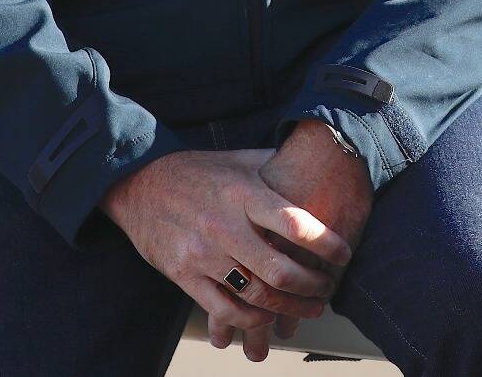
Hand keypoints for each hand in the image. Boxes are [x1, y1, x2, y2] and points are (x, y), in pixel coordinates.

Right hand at [100, 147, 351, 359]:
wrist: (138, 185)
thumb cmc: (196, 172)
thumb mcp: (238, 160)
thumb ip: (276, 166)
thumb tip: (317, 160)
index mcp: (242, 194)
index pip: (294, 224)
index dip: (325, 244)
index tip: (343, 254)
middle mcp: (223, 225)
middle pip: (279, 270)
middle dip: (313, 285)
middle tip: (328, 287)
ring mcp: (202, 254)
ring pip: (255, 295)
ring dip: (289, 308)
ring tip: (309, 307)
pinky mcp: (184, 276)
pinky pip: (223, 310)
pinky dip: (250, 320)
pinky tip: (267, 318)